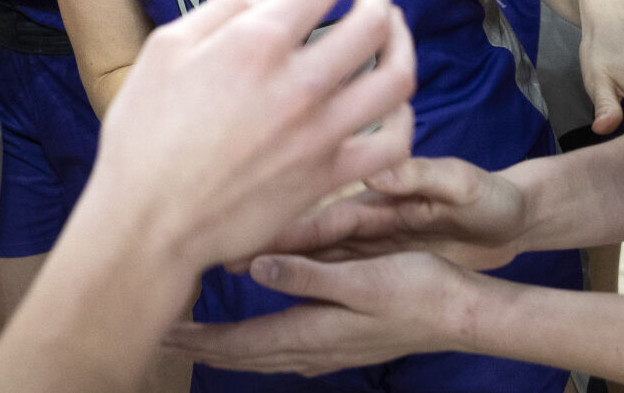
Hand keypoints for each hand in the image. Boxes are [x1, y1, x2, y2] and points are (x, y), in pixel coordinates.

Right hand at [83, 0, 416, 273]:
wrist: (149, 222)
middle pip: (373, 21)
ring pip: (396, 77)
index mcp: (256, 44)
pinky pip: (393, 144)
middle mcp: (300, 84)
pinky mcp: (329, 177)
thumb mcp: (165, 48)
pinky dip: (403, 117)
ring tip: (393, 30)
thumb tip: (269, 2)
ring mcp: (321, 133)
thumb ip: (223, 11)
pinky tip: (392, 103)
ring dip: (403, 42)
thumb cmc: (144, 134)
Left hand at [167, 252, 473, 374]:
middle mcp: (315, 348)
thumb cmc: (418, 290)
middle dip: (203, 347)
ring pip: (264, 353)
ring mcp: (329, 349)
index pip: (242, 341)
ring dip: (227, 347)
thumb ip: (308, 275)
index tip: (163, 332)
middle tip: (162, 337)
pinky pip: (285, 348)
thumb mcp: (363, 277)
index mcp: (313, 331)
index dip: (200, 338)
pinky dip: (257, 344)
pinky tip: (257, 336)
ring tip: (197, 339)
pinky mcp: (342, 342)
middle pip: (246, 353)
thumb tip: (256, 269)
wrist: (462, 314)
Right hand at [253, 155, 529, 272]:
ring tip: (230, 273)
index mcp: (380, 199)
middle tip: (217, 258)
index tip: (243, 236)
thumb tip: (375, 169)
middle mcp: (366, 218)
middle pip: (304, 237)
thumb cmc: (492, 196)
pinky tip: (276, 288)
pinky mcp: (380, 255)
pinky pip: (331, 271)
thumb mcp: (462, 183)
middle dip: (262, 245)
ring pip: (310, 256)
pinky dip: (301, 278)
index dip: (284, 228)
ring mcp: (370, 238)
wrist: (515, 212)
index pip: (322, 217)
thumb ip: (421, 175)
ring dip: (274, 264)